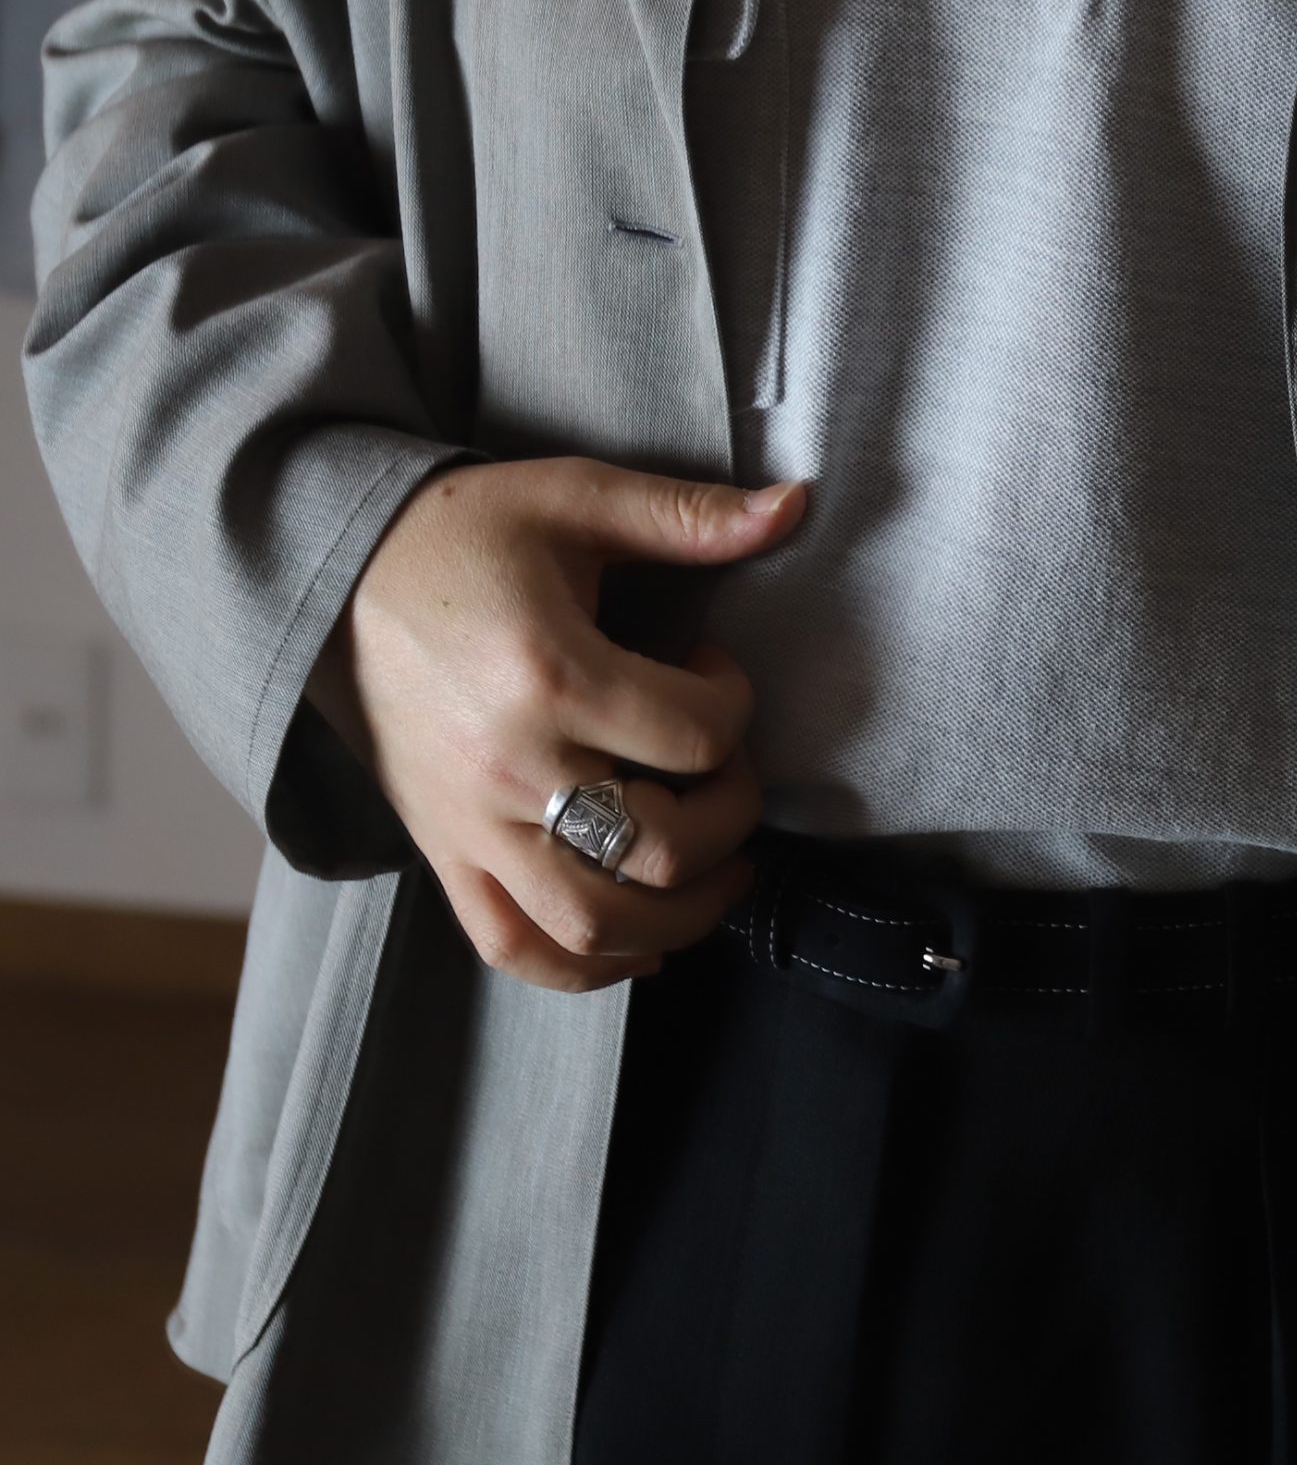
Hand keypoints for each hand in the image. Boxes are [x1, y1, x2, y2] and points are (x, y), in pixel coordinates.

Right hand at [312, 457, 807, 992]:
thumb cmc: (463, 532)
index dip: (736, 701)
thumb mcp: (575, 497)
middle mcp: (510, 768)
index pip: (696, 735)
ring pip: (597, 924)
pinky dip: (589, 967)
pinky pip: (515, 947)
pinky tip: (646, 939)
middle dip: (733, 812)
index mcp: (550, 676)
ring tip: (720, 866)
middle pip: (662, 847)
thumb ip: (689, 514)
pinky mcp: (442, 853)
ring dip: (684, 912)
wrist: (332, 573)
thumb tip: (797, 503)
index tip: (713, 667)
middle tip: (725, 763)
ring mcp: (469, 826)